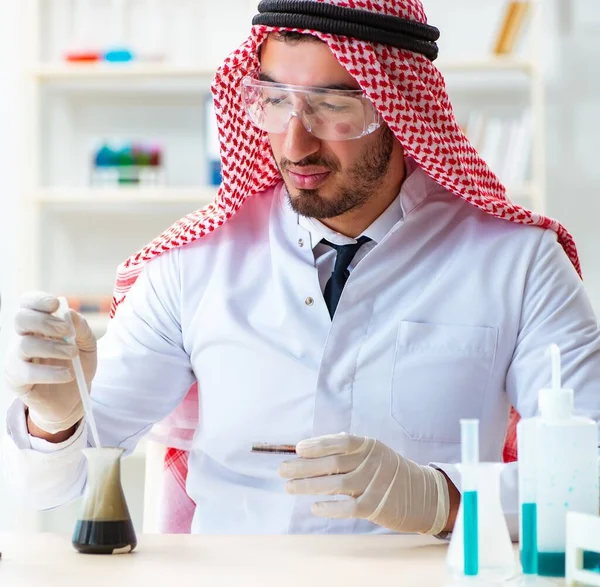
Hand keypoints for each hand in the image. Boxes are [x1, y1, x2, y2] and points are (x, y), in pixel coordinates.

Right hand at [5, 292, 96, 433]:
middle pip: (21, 318)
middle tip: (66, 331)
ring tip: (72, 354)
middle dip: (45, 321)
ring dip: (52, 347)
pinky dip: (50, 372)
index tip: (55, 304)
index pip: (27, 303)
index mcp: (39, 324)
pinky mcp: (16, 379)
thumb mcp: (88, 345)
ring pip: (24, 345)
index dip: (38, 300)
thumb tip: (69, 314)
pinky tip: (68, 374)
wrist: (75, 397)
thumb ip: (82, 328)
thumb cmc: (77, 365)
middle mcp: (23, 337)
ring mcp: (16, 358)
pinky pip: (27, 372)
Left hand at [279, 433, 449, 534]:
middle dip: (304, 466)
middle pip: (332, 463)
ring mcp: (374, 485)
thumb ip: (348, 450)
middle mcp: (372, 463)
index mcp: (369, 446)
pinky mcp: (376, 507)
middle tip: (282, 470)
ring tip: (289, 486)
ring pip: (336, 485)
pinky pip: (348, 507)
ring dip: (309, 486)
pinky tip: (314, 507)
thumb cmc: (389, 471)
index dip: (318, 444)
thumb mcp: (374, 453)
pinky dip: (329, 508)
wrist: (423, 495)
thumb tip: (311, 448)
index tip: (298, 448)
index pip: (341, 442)